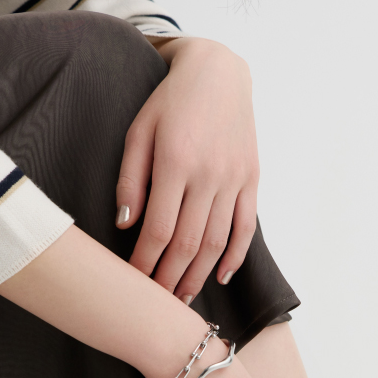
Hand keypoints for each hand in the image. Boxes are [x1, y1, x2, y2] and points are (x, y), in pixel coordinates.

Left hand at [117, 37, 258, 302]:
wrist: (218, 74)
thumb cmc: (170, 103)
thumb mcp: (138, 131)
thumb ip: (130, 178)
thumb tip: (126, 224)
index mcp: (175, 162)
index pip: (157, 229)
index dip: (145, 263)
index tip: (132, 282)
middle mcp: (208, 174)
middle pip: (187, 243)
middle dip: (170, 279)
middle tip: (156, 303)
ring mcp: (234, 179)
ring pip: (216, 242)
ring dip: (198, 276)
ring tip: (183, 298)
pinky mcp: (251, 180)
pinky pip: (245, 227)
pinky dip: (234, 257)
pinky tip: (219, 277)